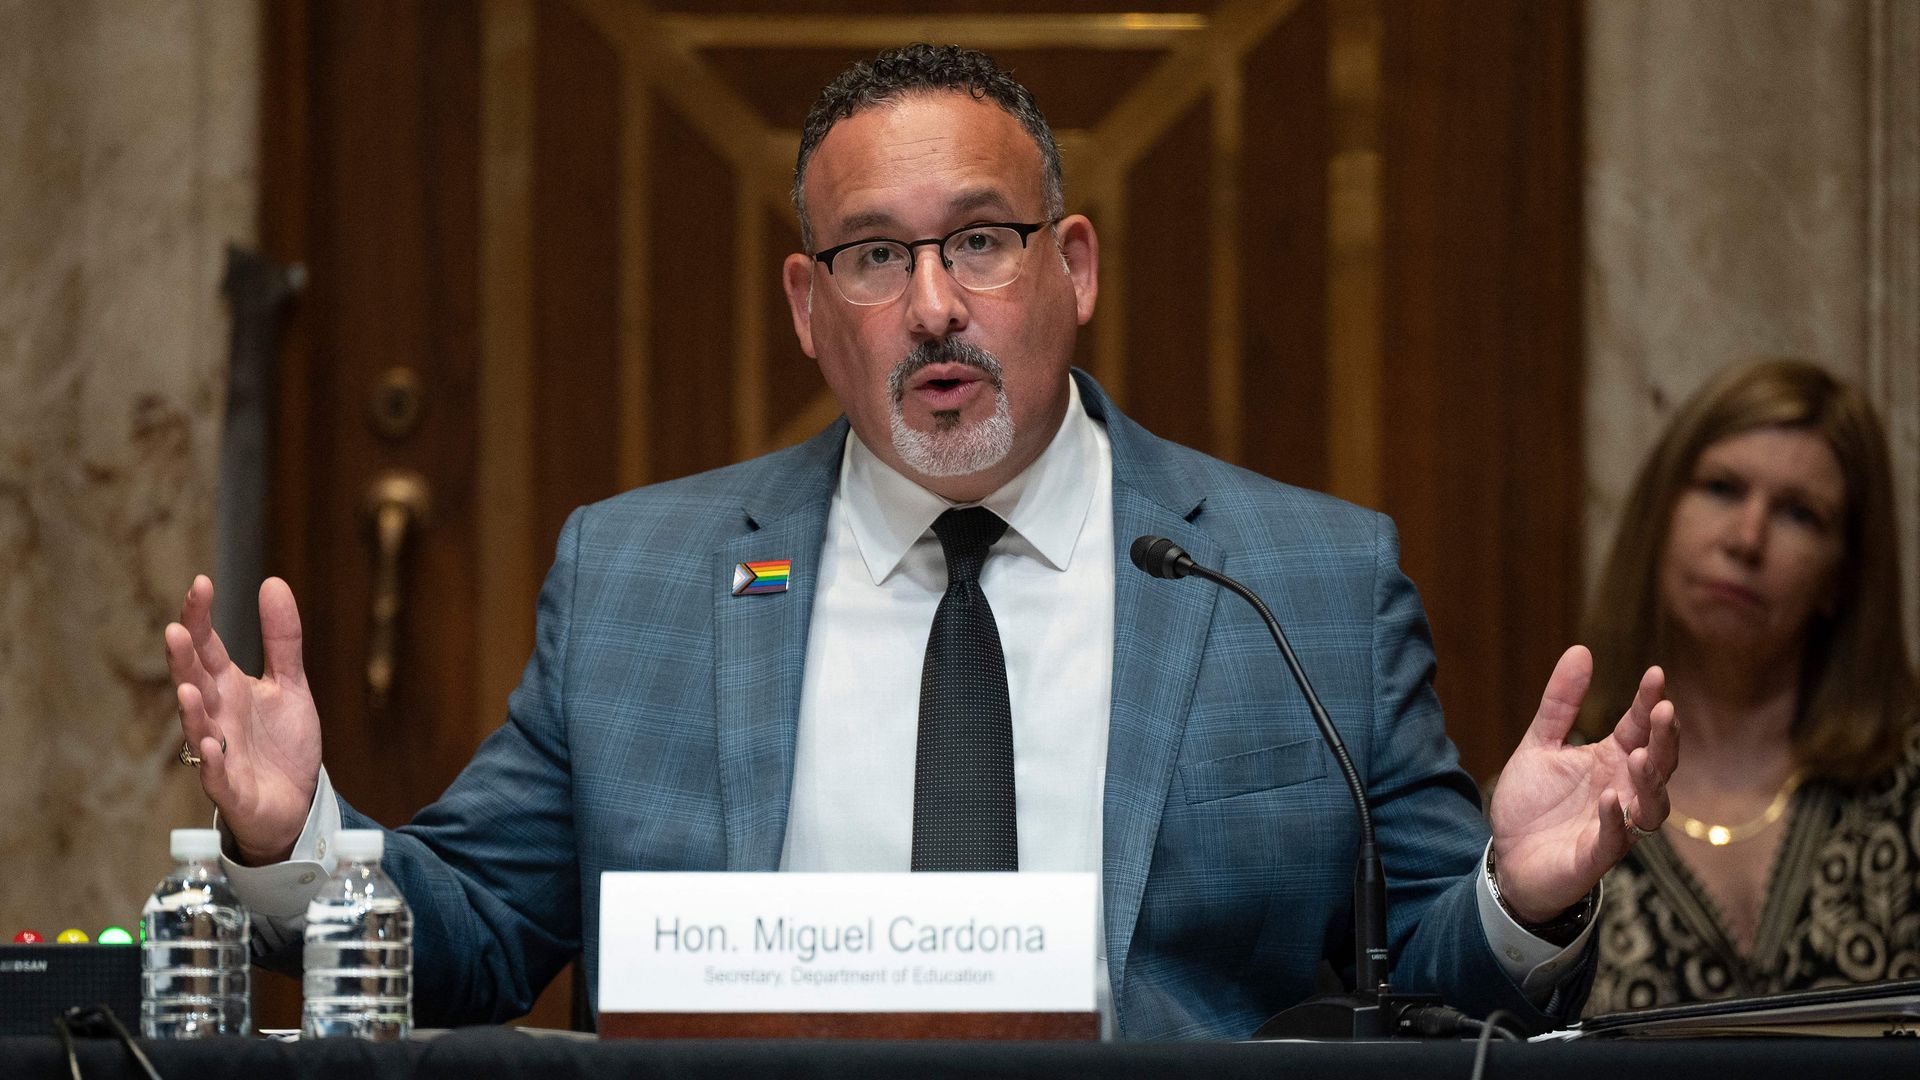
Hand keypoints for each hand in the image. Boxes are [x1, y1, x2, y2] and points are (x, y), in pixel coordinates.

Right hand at [165, 575, 321, 864]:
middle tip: (176, 630)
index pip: (208, 647)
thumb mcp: (290, 684)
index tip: (201, 582)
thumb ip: (282, 639)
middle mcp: (217, 716)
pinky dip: (212, 762)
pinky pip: (217, 776)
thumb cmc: (282, 743)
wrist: (295, 802)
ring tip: (187, 686)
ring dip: (191, 709)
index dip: (201, 617)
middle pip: (195, 682)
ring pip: (199, 728)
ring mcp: (219, 753)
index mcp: (228, 688)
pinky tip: (209, 744)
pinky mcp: (232, 789)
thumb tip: (272, 581)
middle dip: (184, 660)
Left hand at [1487, 645, 1677, 922]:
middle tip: (1664, 710)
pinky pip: (1616, 838)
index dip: (1648, 702)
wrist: (1509, 858)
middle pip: (1658, 763)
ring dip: (1650, 780)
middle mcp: (1623, 790)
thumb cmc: (1532, 804)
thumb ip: (1560, 703)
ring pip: (1651, 804)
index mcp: (1611, 760)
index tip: (1655, 673)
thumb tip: (1581, 649)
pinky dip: (1617, 819)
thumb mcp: (1540, 744)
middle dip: (1664, 739)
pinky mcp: (1597, 855)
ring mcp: (1616, 824)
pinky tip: (1611, 799)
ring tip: (1639, 754)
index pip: (1639, 727)